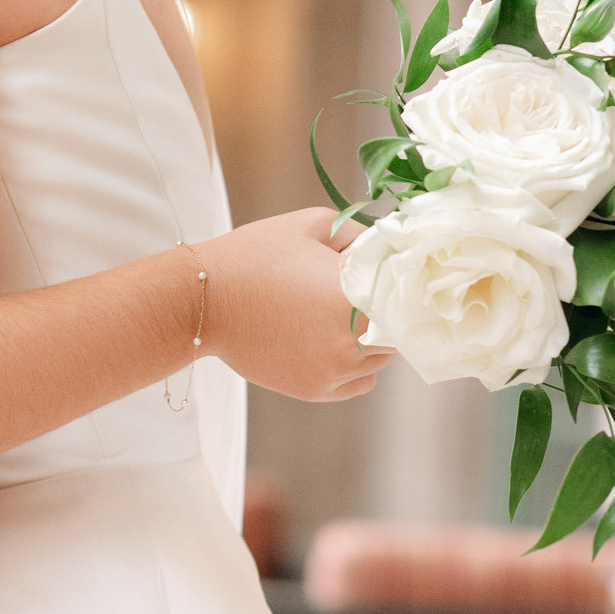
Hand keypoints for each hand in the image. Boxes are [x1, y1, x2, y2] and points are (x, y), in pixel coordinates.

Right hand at [201, 209, 389, 403]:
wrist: (203, 300)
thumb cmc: (256, 255)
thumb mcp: (313, 224)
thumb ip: (363, 235)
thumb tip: (392, 250)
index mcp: (356, 297)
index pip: (411, 302)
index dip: (407, 291)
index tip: (397, 281)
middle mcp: (351, 342)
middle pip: (400, 334)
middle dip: (388, 314)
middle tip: (362, 295)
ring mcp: (333, 370)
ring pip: (381, 361)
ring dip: (372, 341)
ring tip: (336, 316)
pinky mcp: (315, 389)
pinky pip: (359, 383)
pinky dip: (354, 366)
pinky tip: (329, 342)